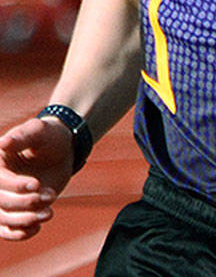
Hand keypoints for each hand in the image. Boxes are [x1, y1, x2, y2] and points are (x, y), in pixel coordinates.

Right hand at [0, 117, 73, 240]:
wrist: (62, 150)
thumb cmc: (49, 137)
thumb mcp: (39, 131)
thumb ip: (23, 136)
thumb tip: (4, 142)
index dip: (15, 186)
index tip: (37, 184)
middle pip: (0, 203)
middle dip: (24, 204)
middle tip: (49, 196)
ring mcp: (6, 198)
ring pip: (3, 219)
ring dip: (25, 220)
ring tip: (49, 214)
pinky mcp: (16, 211)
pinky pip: (9, 230)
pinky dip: (21, 233)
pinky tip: (37, 226)